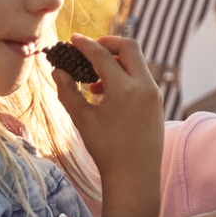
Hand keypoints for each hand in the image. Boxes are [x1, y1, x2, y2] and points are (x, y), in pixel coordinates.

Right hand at [51, 33, 162, 216]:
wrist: (135, 177)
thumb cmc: (106, 150)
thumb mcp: (82, 119)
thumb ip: (67, 91)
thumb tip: (57, 70)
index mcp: (124, 88)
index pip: (103, 54)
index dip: (85, 45)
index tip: (73, 39)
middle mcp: (144, 86)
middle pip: (129, 47)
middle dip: (108, 43)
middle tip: (90, 50)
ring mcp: (154, 93)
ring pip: (137, 62)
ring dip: (117, 61)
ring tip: (94, 80)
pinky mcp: (158, 102)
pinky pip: (142, 77)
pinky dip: (126, 75)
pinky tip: (107, 93)